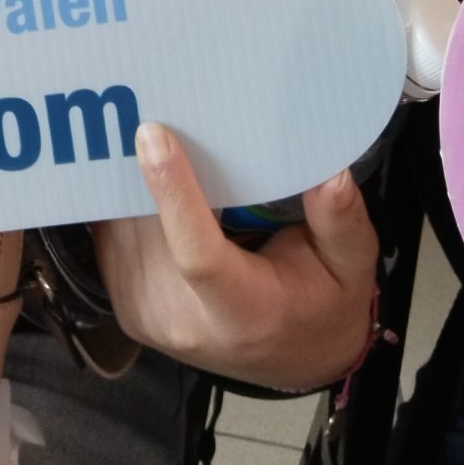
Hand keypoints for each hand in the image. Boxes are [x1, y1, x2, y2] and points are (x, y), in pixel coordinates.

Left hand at [91, 123, 377, 389]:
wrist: (290, 361)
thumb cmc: (321, 307)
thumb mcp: (350, 267)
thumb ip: (340, 221)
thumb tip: (331, 173)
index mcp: (243, 314)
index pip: (198, 256)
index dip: (174, 193)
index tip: (154, 134)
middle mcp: (183, 321)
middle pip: (149, 229)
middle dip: (147, 167)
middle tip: (157, 103)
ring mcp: (146, 316)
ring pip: (122, 227)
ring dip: (130, 180)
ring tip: (153, 133)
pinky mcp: (124, 306)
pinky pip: (113, 237)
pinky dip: (126, 203)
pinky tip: (145, 176)